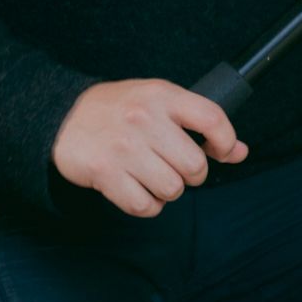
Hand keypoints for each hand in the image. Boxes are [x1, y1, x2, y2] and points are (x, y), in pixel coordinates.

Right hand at [51, 79, 247, 217]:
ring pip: (172, 189)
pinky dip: (147, 205)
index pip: (213, 119)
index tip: (221, 151)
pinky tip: (138, 189)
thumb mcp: (160, 101)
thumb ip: (199, 123)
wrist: (61, 116)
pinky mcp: (104, 173)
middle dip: (191, 175)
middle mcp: (144, 119)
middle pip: (195, 166)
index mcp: (162, 95)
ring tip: (153, 176)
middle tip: (175, 166)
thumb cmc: (119, 110)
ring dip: (168, 191)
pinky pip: (145, 206)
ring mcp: (123, 147)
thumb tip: (240, 152)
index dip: (226, 142)